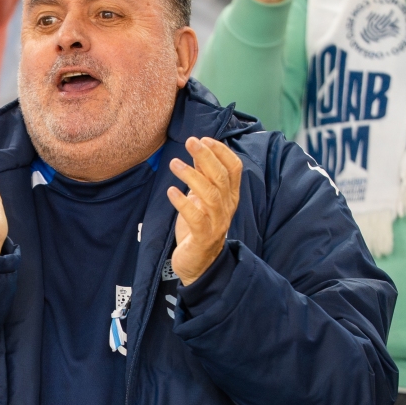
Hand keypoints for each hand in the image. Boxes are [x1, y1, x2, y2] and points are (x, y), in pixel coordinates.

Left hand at [168, 137, 242, 285]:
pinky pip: (195, 217)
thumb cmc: (199, 229)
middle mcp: (227, 207)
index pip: (234, 168)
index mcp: (230, 196)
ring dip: (192, 176)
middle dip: (206, 156)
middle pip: (221, 177)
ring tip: (174, 164)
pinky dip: (183, 202)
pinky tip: (171, 192)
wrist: (199, 265)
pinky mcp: (202, 237)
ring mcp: (216, 222)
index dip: (221, 151)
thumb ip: (202, 176)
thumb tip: (197, 151)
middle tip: (190, 142)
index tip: (204, 139)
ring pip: (210, 194)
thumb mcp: (201, 199)